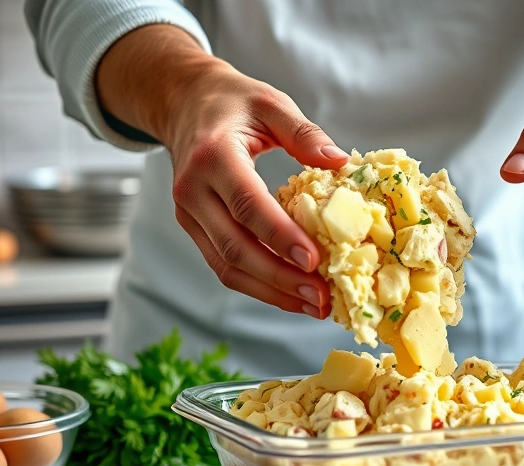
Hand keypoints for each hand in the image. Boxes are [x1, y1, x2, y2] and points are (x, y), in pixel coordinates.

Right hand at [166, 67, 347, 318]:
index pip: (247, 204)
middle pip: (236, 247)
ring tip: (313, 305)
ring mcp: (189, 214)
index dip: (280, 236)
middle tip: (321, 297)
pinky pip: (224, 265)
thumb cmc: (233, 103)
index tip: (314, 261)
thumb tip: (340, 161)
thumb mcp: (271, 103)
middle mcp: (193, 190)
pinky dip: (258, 285)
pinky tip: (291, 294)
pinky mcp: (194, 229)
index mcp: (213, 156)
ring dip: (271, 291)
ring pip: (227, 266)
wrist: (183, 103)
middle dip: (281, 278)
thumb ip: (304, 132)